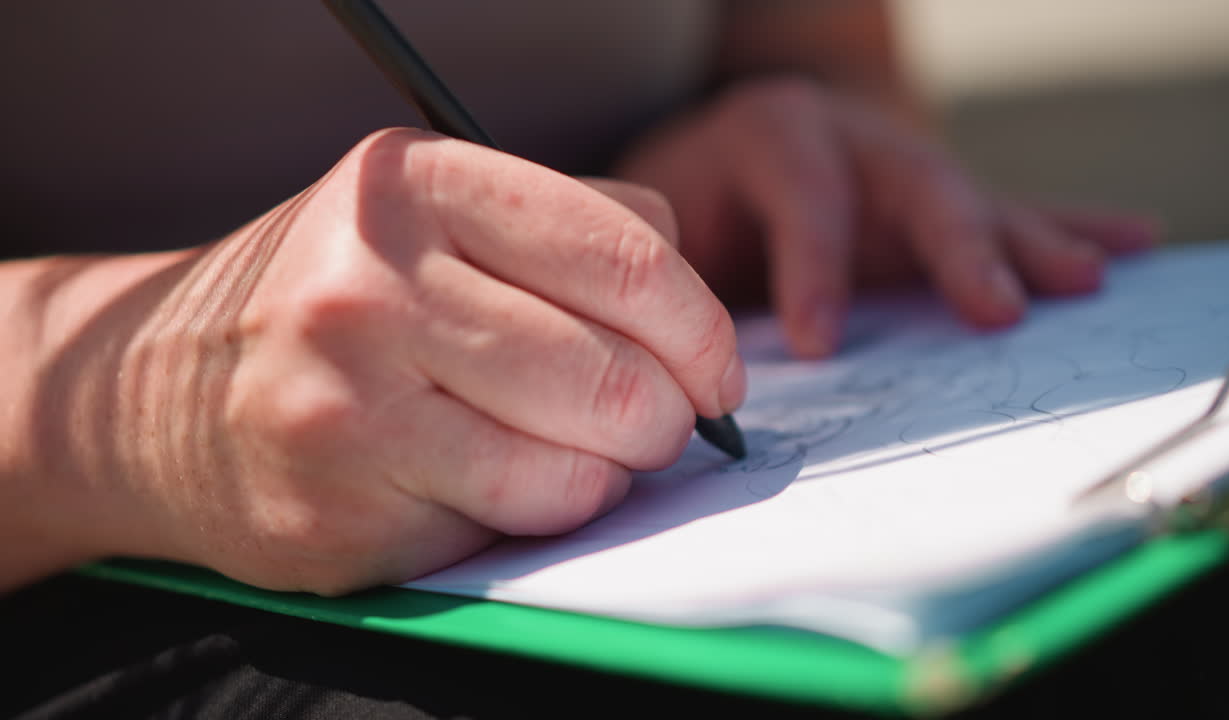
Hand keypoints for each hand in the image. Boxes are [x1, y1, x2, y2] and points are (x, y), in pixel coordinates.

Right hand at [21, 128, 743, 593]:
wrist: (151, 394)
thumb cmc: (334, 301)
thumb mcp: (433, 215)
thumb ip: (575, 229)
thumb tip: (698, 319)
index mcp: (415, 186)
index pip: (627, 257)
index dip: (704, 328)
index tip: (718, 369)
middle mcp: (372, 286)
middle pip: (617, 374)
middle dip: (669, 415)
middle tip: (654, 420)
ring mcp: (347, 405)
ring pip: (578, 467)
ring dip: (610, 470)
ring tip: (577, 448)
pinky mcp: (340, 514)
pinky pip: (515, 527)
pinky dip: (544, 513)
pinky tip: (503, 483)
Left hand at [616, 76, 1158, 357]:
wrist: (717, 161)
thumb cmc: (690, 207)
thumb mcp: (669, 232)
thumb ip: (693, 286)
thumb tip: (707, 379)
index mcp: (770, 134)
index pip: (803, 193)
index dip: (813, 266)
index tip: (818, 345)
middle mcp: (851, 138)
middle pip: (914, 183)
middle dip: (957, 246)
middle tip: (996, 308)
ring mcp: (903, 166)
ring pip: (973, 199)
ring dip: (1030, 243)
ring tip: (1085, 281)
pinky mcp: (939, 200)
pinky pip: (1009, 212)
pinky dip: (1068, 230)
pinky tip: (1135, 242)